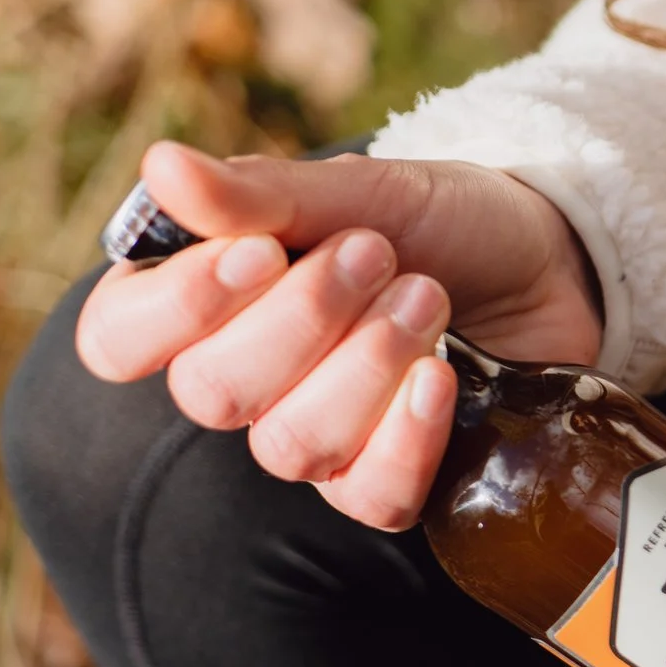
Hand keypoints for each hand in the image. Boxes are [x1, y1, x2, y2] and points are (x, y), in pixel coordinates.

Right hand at [75, 142, 604, 529]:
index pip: (118, 342)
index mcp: (201, 300)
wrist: (547, 263)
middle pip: (212, 394)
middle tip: (376, 253)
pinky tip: (439, 381)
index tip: (261, 252)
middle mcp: (241, 379)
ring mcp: (312, 438)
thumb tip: (161, 168)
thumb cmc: (438, 221)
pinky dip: (405, 439)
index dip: (180, 307)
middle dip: (303, 319)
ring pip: (291, 445)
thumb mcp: (361, 191)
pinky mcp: (384, 478)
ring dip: (366, 364)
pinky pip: (368, 497)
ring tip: (427, 296)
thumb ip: (262, 192)